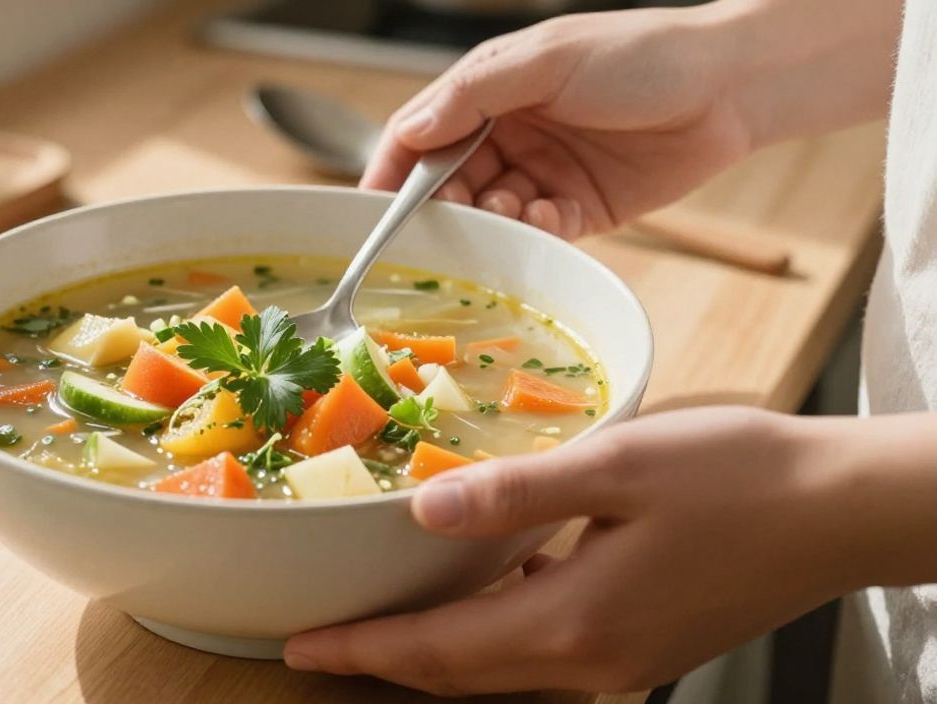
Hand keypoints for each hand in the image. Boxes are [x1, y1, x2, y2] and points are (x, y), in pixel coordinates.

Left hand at [283, 407, 867, 694]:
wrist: (840, 512)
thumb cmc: (737, 478)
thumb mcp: (616, 466)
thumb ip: (513, 494)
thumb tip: (425, 510)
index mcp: (572, 622)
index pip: (438, 653)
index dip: (362, 652)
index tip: (299, 648)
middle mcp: (591, 660)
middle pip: (462, 673)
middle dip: (386, 660)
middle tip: (322, 640)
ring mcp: (622, 660)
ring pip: (501, 666)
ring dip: (438, 648)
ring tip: (385, 618)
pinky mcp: (645, 644)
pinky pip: (545, 647)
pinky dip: (497, 628)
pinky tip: (489, 584)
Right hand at [362, 6, 755, 238]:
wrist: (732, 84)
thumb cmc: (641, 53)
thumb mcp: (547, 60)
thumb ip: (473, 96)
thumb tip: (409, 130)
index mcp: (491, 89)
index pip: (420, 135)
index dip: (392, 173)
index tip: (373, 213)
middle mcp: (509, 132)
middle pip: (449, 183)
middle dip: (445, 206)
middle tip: (451, 221)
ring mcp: (543, 172)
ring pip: (490, 214)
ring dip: (493, 220)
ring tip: (514, 208)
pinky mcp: (579, 208)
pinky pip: (538, 233)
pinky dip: (534, 233)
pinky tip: (548, 216)